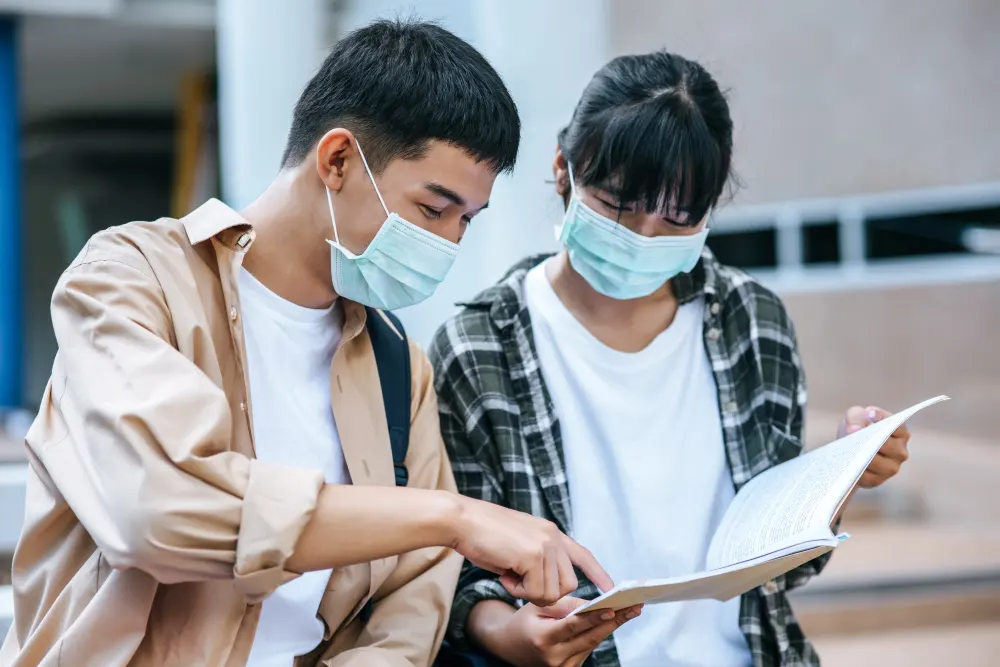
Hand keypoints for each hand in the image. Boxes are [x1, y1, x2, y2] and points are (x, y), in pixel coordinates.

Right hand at [451, 496, 613, 606]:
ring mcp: (545, 546)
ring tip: (509, 574)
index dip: (597, 573)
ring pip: (552, 592)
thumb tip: (551, 588)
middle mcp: (553, 537)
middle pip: (568, 584)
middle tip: (519, 582)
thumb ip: (538, 559)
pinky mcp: (533, 556)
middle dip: (546, 593)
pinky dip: (517, 590)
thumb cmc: (483, 535)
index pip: (582, 555)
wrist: (462, 520)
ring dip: (529, 592)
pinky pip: (535, 592)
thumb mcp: (519, 544)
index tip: (610, 588)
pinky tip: (504, 573)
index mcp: (551, 532)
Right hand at [490, 597, 641, 666]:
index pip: (573, 626)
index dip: (593, 618)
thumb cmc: (525, 621)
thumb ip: (564, 605)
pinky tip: (616, 619)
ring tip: (631, 609)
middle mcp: (554, 657)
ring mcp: (563, 666)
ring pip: (593, 643)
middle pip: (590, 637)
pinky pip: (589, 647)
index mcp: (542, 638)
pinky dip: (601, 632)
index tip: (612, 609)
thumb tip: (592, 604)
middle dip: (615, 620)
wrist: (510, 646)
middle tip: (634, 606)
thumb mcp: (538, 606)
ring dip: (613, 626)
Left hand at [838, 406, 910, 488]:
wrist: (846, 450)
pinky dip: (856, 468)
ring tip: (850, 448)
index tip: (868, 417)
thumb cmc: (856, 430)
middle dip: (869, 439)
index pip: (897, 426)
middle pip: (887, 445)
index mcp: (900, 432)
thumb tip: (856, 429)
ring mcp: (891, 467)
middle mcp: (900, 451)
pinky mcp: (878, 480)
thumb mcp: (855, 416)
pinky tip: (849, 462)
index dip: (882, 421)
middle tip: (854, 435)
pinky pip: (867, 475)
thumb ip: (857, 417)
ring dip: (862, 455)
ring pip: (877, 462)